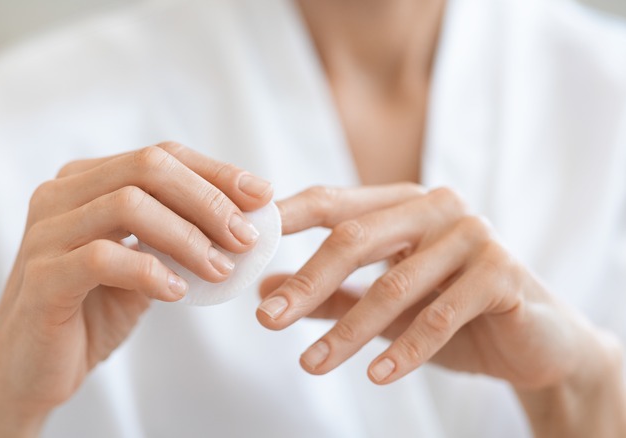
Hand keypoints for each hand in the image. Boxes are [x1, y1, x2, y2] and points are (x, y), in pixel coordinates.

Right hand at [0, 142, 272, 436]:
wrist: (30, 368)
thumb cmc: (90, 311)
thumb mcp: (141, 263)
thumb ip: (176, 236)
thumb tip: (244, 221)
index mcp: (84, 182)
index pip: (159, 156)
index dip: (215, 171)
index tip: (261, 195)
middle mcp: (59, 195)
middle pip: (147, 168)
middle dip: (208, 199)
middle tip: (247, 236)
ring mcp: (45, 232)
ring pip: (127, 205)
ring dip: (188, 236)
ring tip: (222, 269)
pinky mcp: (41, 276)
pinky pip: (103, 257)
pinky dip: (150, 270)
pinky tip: (178, 292)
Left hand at [256, 184, 619, 390]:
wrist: (535, 341)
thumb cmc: (451, 312)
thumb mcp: (382, 304)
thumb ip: (328, 294)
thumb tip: (264, 293)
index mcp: (401, 203)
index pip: (330, 202)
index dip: (284, 219)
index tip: (242, 244)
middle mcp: (435, 208)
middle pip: (353, 238)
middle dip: (306, 283)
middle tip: (266, 321)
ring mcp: (473, 235)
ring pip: (393, 284)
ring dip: (347, 331)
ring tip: (311, 365)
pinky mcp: (503, 273)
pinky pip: (442, 314)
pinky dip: (405, 349)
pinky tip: (376, 376)